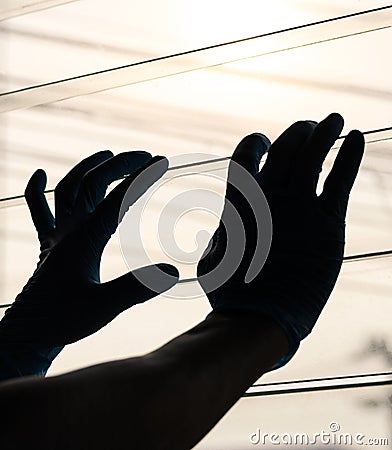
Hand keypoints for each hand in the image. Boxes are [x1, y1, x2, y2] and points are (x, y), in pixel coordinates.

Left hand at [0, 151, 178, 348]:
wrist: (28, 334)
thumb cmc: (63, 321)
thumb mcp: (104, 307)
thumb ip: (137, 288)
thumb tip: (172, 273)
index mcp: (85, 239)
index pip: (117, 198)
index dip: (141, 178)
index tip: (162, 162)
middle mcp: (68, 230)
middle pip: (93, 183)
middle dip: (120, 165)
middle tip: (145, 156)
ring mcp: (56, 235)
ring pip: (68, 188)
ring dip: (88, 167)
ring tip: (106, 154)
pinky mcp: (48, 245)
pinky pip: (39, 210)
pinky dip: (38, 190)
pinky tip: (39, 175)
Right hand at [198, 113, 363, 366]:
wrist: (258, 317)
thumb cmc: (231, 292)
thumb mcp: (214, 255)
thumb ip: (224, 232)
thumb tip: (225, 226)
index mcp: (240, 200)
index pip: (247, 154)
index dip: (256, 142)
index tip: (264, 140)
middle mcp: (268, 196)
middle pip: (285, 147)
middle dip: (296, 131)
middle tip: (307, 126)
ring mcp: (299, 206)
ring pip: (313, 155)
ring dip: (324, 131)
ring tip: (333, 118)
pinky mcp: (327, 223)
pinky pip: (340, 179)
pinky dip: (348, 155)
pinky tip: (355, 136)